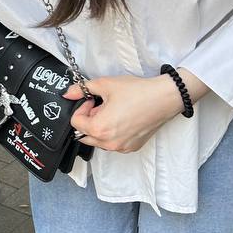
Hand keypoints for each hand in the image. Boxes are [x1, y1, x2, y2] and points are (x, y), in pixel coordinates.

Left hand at [64, 73, 188, 152]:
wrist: (164, 98)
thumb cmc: (137, 92)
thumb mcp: (105, 85)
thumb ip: (82, 89)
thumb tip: (68, 93)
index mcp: (99, 129)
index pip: (75, 122)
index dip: (81, 108)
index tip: (92, 100)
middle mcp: (109, 143)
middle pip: (85, 134)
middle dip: (89, 119)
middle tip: (102, 105)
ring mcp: (121, 148)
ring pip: (98, 141)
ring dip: (99, 127)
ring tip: (113, 111)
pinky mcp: (131, 147)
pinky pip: (113, 144)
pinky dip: (112, 134)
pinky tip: (123, 119)